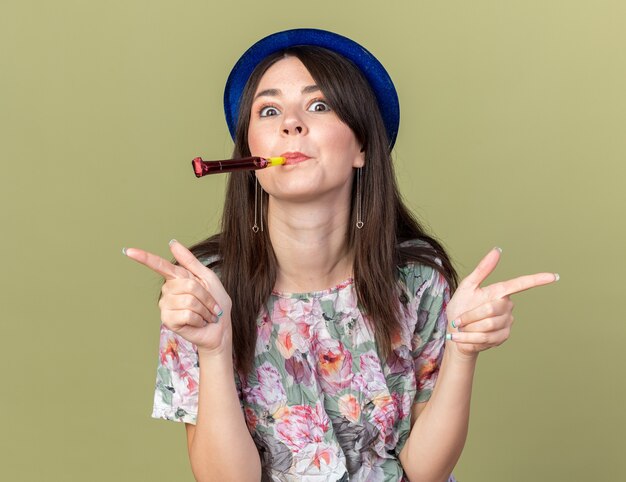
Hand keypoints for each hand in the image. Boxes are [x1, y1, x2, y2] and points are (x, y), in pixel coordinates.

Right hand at [123, 240, 231, 355]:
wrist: (220, 327)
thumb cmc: (215, 303)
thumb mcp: (207, 278)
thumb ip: (190, 261)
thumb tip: (172, 243)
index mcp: (177, 278)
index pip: (158, 265)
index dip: (144, 257)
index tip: (129, 251)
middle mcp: (168, 290)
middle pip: (188, 285)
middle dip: (206, 296)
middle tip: (210, 305)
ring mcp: (166, 306)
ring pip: (189, 300)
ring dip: (204, 309)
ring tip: (204, 315)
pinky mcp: (168, 320)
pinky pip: (187, 314)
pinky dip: (199, 319)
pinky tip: (198, 322)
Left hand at [445, 247, 557, 359]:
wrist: (455, 332)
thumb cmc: (460, 307)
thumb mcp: (467, 286)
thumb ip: (483, 269)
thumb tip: (498, 250)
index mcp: (499, 292)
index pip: (520, 284)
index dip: (537, 280)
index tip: (553, 276)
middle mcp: (506, 306)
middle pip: (491, 309)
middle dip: (470, 315)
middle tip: (458, 319)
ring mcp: (506, 322)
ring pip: (489, 324)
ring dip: (469, 327)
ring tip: (462, 327)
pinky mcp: (503, 337)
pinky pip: (487, 337)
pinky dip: (470, 338)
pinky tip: (463, 337)